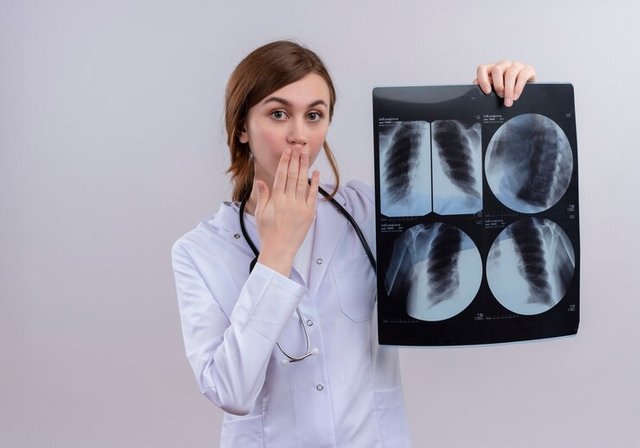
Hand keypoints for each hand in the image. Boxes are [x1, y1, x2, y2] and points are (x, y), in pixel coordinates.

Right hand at [253, 147, 319, 276]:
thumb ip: (263, 195)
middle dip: (296, 160)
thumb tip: (261, 181)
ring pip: (303, 183)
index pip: (281, 176)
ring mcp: (300, 207)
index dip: (285, 162)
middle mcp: (289, 201)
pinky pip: (313, 196)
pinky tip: (316, 173)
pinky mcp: (309, 214)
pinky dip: (314, 184)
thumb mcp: (260, 213)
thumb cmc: (268, 233)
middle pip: (293, 176)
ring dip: (304, 167)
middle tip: (298, 147)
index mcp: (276, 200)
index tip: (287, 152)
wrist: (279, 250)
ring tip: (306, 155)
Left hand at [474, 60, 535, 106]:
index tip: (487, 91)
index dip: (483, 79)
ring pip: (510, 73)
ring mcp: (516, 65)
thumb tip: (476, 89)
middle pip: (497, 69)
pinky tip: (516, 96)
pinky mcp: (528, 69)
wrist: (527, 91)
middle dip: (498, 85)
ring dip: (508, 89)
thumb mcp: (495, 90)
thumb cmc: (508, 90)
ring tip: (508, 100)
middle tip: (500, 96)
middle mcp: (504, 65)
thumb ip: (487, 88)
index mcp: (492, 69)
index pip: (482, 69)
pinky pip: (522, 76)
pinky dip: (518, 88)